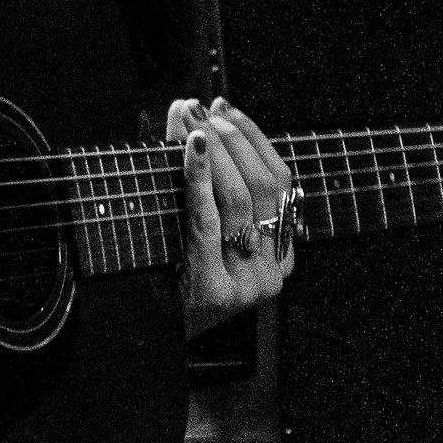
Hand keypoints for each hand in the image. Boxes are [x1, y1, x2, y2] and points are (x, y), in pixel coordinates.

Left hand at [171, 97, 294, 332]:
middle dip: (232, 139)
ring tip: (192, 121)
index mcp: (282, 252)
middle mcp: (274, 269)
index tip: (228, 108)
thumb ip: (202, 170)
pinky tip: (189, 148)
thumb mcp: (202, 224)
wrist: (159, 334)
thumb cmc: (179, 272)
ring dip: (214, 151)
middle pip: (262, 186)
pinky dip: (198, 178)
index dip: (255, 139)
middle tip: (204, 110)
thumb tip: (189, 109)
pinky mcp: (216, 289)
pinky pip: (207, 220)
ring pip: (238, 199)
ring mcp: (248, 283)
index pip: (282, 181)